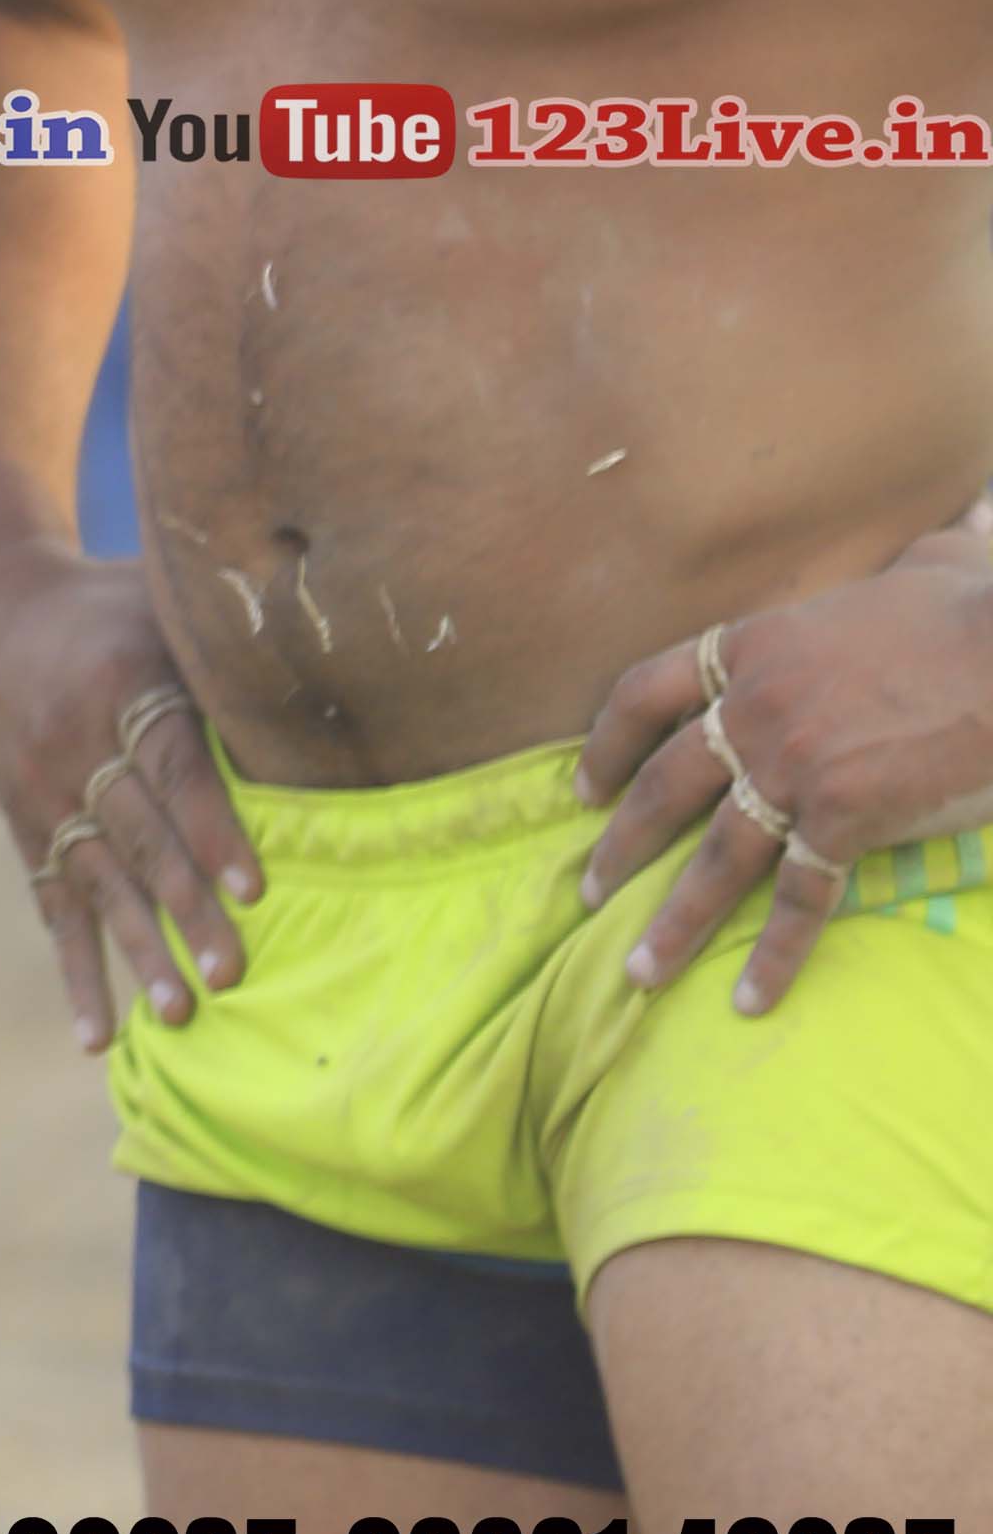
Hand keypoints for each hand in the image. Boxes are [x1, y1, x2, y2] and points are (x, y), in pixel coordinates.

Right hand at [0, 545, 256, 1050]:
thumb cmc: (108, 605)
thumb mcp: (160, 602)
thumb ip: (230, 642)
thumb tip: (347, 650)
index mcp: (118, 685)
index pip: (170, 768)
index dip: (212, 829)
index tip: (254, 889)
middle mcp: (72, 745)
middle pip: (137, 837)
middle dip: (184, 910)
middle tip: (232, 974)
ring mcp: (40, 792)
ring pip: (96, 883)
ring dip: (136, 952)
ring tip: (180, 1015)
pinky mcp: (24, 826)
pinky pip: (50, 908)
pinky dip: (75, 973)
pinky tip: (95, 1038)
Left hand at [577, 513, 992, 1014]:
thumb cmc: (979, 611)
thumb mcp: (920, 570)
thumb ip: (901, 568)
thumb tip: (942, 534)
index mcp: (752, 647)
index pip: (643, 693)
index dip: (605, 744)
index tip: (580, 787)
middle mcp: (752, 708)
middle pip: (662, 785)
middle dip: (620, 843)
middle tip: (587, 891)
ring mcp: (792, 765)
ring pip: (713, 855)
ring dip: (672, 920)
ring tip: (635, 970)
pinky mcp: (846, 817)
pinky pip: (799, 898)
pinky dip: (772, 954)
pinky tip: (747, 999)